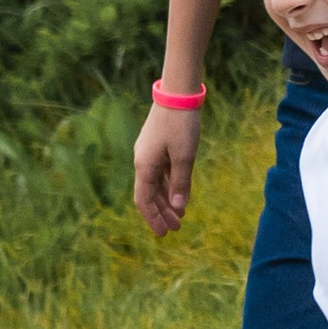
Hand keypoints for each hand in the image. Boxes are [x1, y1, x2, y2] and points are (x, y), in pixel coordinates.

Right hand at [133, 99, 202, 236]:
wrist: (177, 95)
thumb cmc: (180, 125)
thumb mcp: (184, 156)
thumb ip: (180, 182)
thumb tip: (178, 206)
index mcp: (144, 166)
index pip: (144, 200)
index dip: (152, 218)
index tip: (163, 234)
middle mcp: (143, 162)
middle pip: (149, 195)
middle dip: (161, 213)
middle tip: (176, 229)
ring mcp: (150, 154)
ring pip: (156, 184)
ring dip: (166, 201)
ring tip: (180, 215)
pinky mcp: (158, 147)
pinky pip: (161, 173)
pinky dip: (169, 186)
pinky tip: (179, 195)